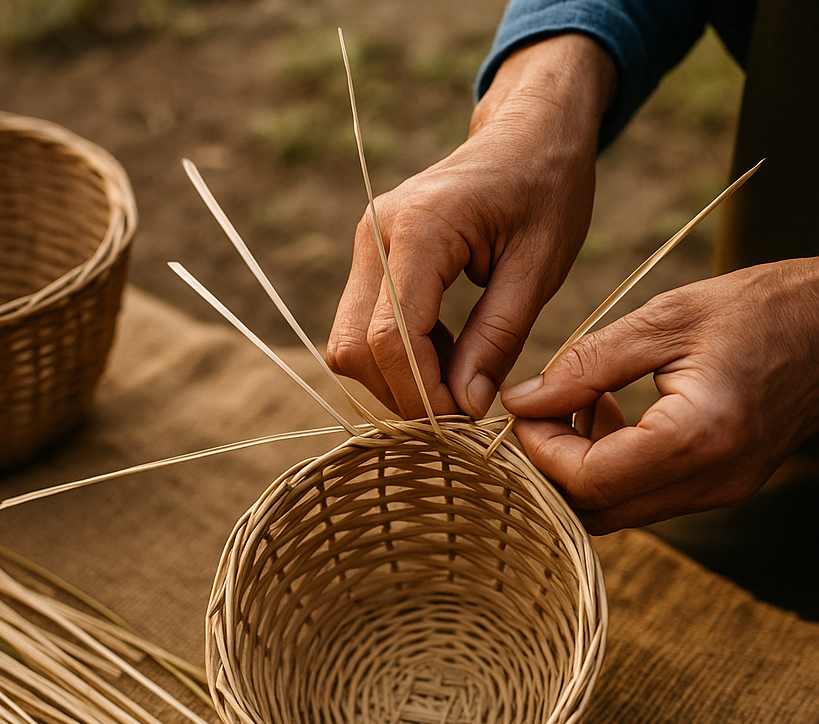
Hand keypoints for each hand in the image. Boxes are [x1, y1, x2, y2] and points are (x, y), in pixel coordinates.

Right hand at [326, 33, 615, 419]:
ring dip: (396, 378)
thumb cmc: (547, 189)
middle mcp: (376, 235)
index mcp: (421, 228)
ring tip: (457, 374)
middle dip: (402, 393)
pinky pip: (361, 327)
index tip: (466, 418)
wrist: (529, 132)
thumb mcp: (539, 268)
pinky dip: (397, 356)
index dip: (422, 392)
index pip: (393, 337)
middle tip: (461, 409)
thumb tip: (466, 407)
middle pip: (354, 348)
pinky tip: (444, 349)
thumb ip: (497, 338)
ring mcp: (366, 244)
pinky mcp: (369, 257)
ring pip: (349, 345)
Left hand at [501, 259, 818, 532]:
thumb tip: (521, 402)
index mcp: (698, 437)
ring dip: (580, 467)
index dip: (540, 450)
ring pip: (617, 510)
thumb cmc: (764, 308)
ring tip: (583, 401)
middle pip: (595, 510)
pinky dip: (612, 466)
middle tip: (543, 410)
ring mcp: (720, 491)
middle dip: (552, 466)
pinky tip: (613, 412)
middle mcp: (712, 480)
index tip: (525, 408)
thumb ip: (586, 365)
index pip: (587, 480)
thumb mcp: (666, 318)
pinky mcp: (721, 486)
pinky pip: (645, 496)